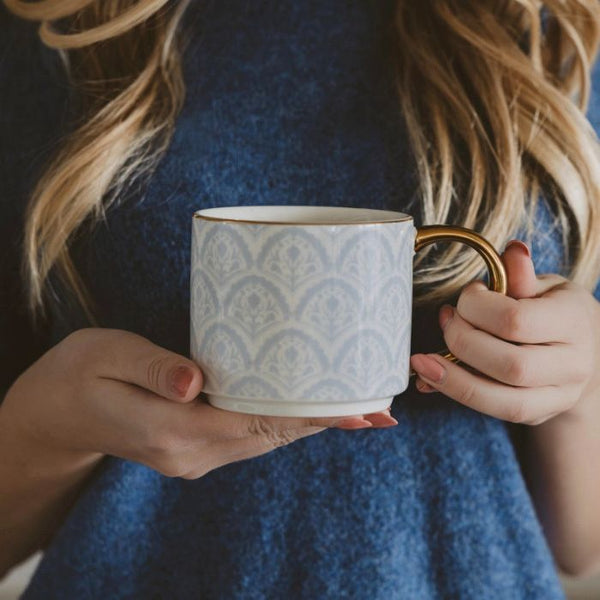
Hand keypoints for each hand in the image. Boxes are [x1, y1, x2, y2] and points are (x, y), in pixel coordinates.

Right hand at [2, 329, 396, 479]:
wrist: (53, 414)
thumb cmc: (77, 376)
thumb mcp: (105, 356)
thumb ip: (152, 367)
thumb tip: (195, 381)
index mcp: (171, 430)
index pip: (256, 423)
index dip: (309, 415)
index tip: (355, 410)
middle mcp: (190, 452)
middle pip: (272, 435)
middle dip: (325, 422)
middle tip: (376, 409)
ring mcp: (194, 456)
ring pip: (266, 439)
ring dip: (311, 425)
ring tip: (357, 411)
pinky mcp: (194, 447)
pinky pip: (251, 436)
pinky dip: (285, 423)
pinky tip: (308, 412)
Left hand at [410, 240, 599, 424]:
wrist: (585, 355)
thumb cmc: (554, 312)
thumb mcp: (546, 286)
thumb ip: (523, 276)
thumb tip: (513, 250)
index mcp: (574, 321)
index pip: (516, 320)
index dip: (478, 307)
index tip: (467, 295)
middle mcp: (572, 364)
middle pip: (509, 364)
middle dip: (463, 341)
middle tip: (446, 320)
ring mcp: (558, 396)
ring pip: (501, 399)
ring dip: (451, 377)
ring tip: (421, 360)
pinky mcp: (536, 414)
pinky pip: (494, 411)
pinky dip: (456, 394)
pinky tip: (430, 378)